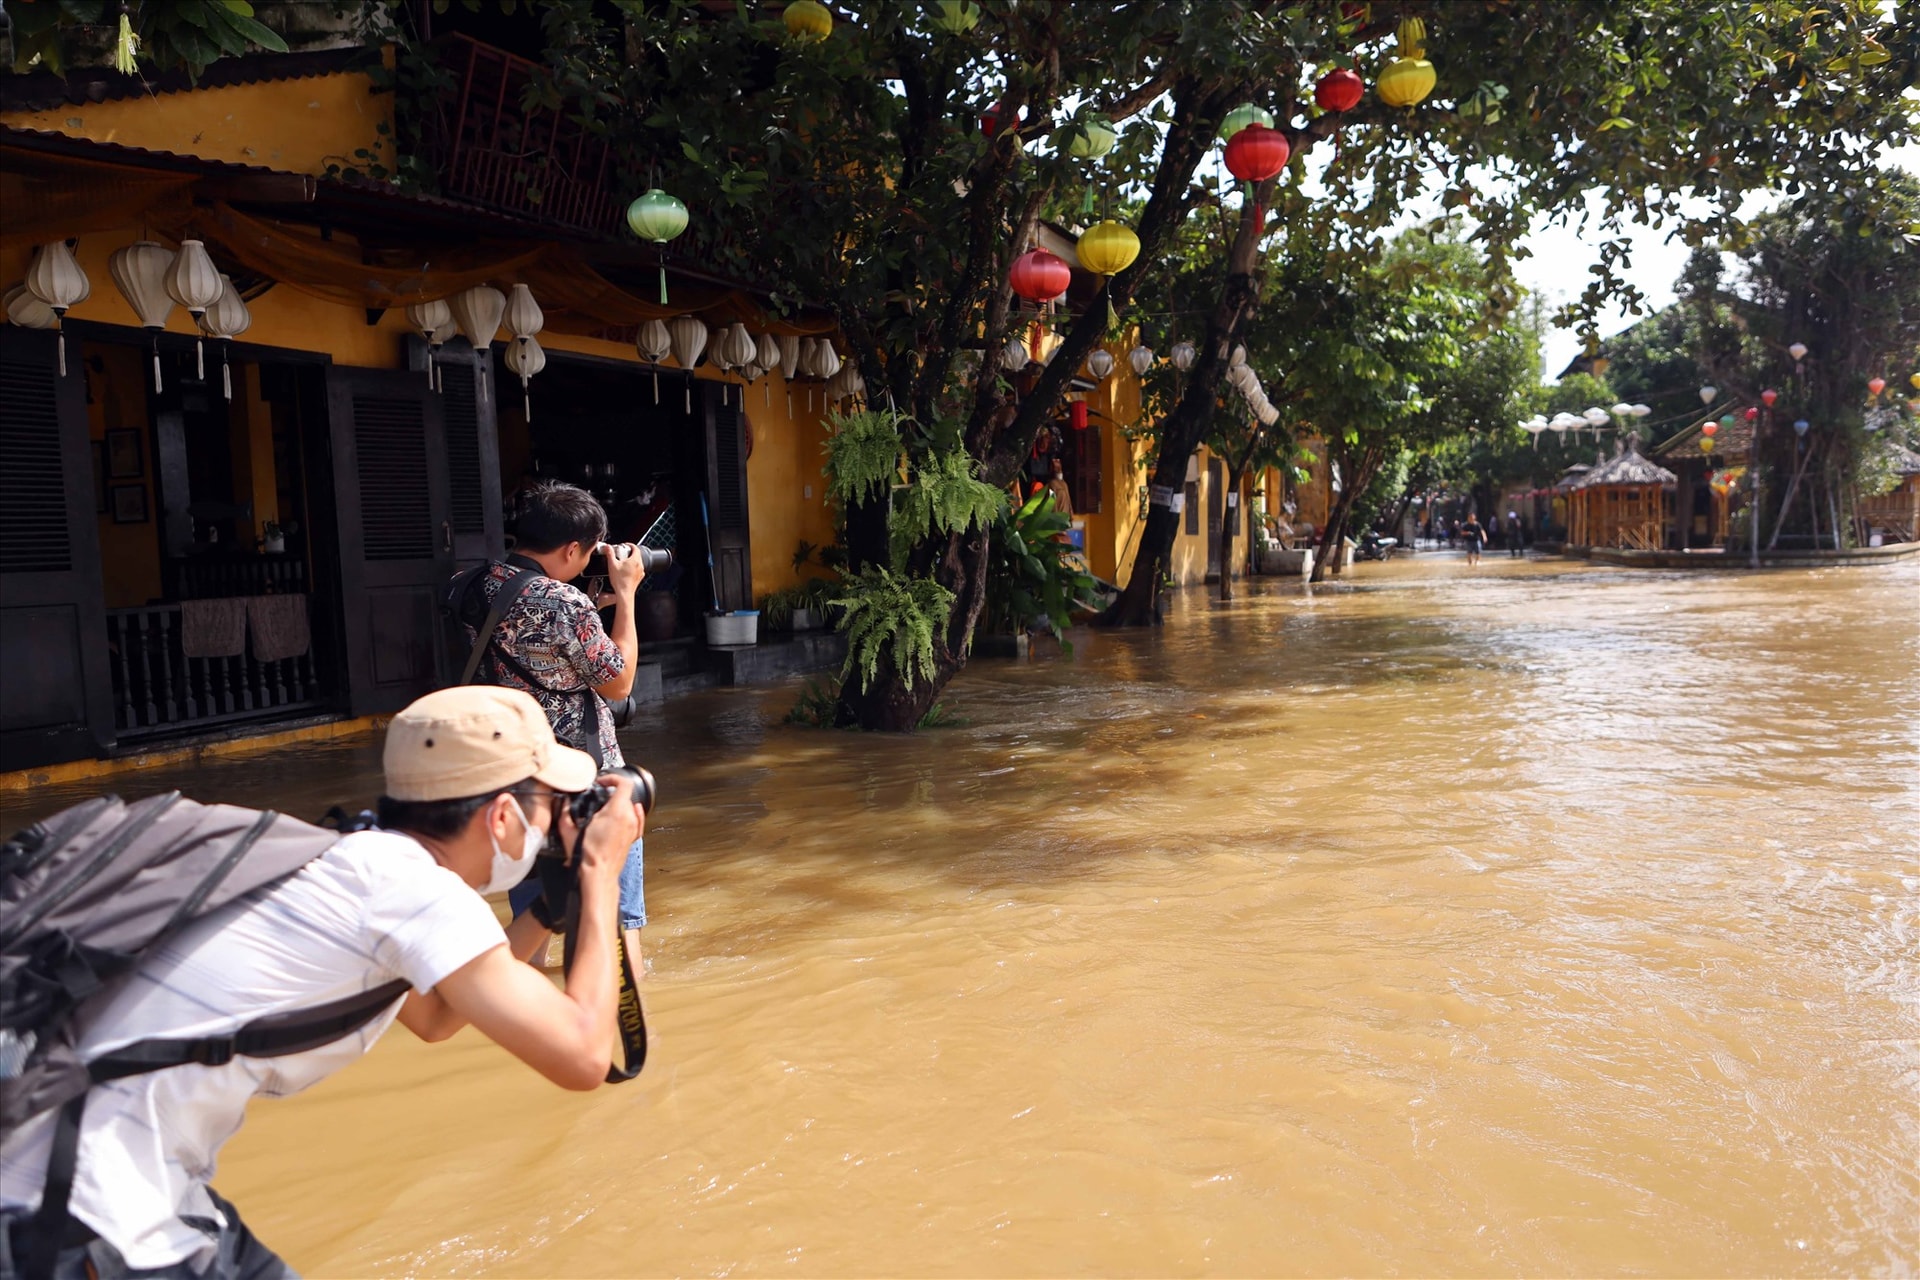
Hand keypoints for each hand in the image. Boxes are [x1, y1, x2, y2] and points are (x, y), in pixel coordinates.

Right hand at [557, 774, 640, 891]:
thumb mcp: (569, 830)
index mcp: (616, 812)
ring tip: (605, 809)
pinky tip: (626, 813)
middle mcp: (628, 818)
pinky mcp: (633, 837)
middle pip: (624, 795)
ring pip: (629, 806)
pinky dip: (631, 813)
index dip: (612, 778)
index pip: (623, 783)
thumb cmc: (588, 856)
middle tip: (598, 798)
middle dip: (611, 793)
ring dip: (618, 804)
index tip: (602, 782)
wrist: (598, 874)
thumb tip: (563, 803)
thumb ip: (565, 812)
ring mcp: (633, 828)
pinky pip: (637, 819)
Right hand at [600, 542, 645, 597]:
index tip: (625, 545)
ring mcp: (640, 572)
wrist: (624, 593)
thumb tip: (607, 547)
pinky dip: (632, 567)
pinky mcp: (639, 577)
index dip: (629, 545)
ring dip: (631, 560)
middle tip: (622, 553)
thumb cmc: (620, 581)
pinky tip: (625, 570)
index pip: (635, 548)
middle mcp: (640, 565)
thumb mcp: (612, 564)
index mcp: (635, 560)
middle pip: (637, 554)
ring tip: (622, 562)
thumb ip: (609, 553)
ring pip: (637, 562)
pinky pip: (637, 569)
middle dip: (629, 552)